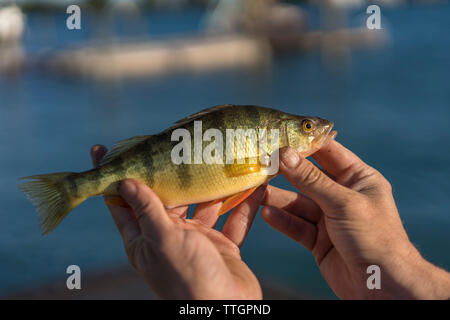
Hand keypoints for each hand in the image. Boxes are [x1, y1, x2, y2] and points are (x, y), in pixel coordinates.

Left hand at [90, 145, 263, 298]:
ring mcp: (197, 241)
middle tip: (177, 144)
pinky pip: (233, 219)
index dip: (113, 178)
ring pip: (203, 206)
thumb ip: (147, 210)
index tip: (103, 150)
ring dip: (213, 186)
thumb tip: (125, 182)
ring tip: (220, 159)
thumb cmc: (189, 278)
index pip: (122, 203)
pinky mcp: (222, 246)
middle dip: (173, 174)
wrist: (227, 310)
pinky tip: (254, 186)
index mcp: (145, 239)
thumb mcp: (162, 240)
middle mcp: (169, 237)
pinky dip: (243, 205)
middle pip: (168, 198)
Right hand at [261, 140, 449, 298]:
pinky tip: (266, 213)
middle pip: (308, 178)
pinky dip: (282, 220)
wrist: (383, 285)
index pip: (328, 153)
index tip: (279, 136)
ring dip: (278, 198)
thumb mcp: (343, 202)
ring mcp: (329, 218)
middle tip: (261, 162)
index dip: (305, 144)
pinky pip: (296, 225)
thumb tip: (284, 154)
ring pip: (298, 202)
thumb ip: (311, 180)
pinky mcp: (318, 239)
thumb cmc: (374, 236)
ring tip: (256, 190)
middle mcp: (342, 195)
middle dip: (286, 171)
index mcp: (358, 178)